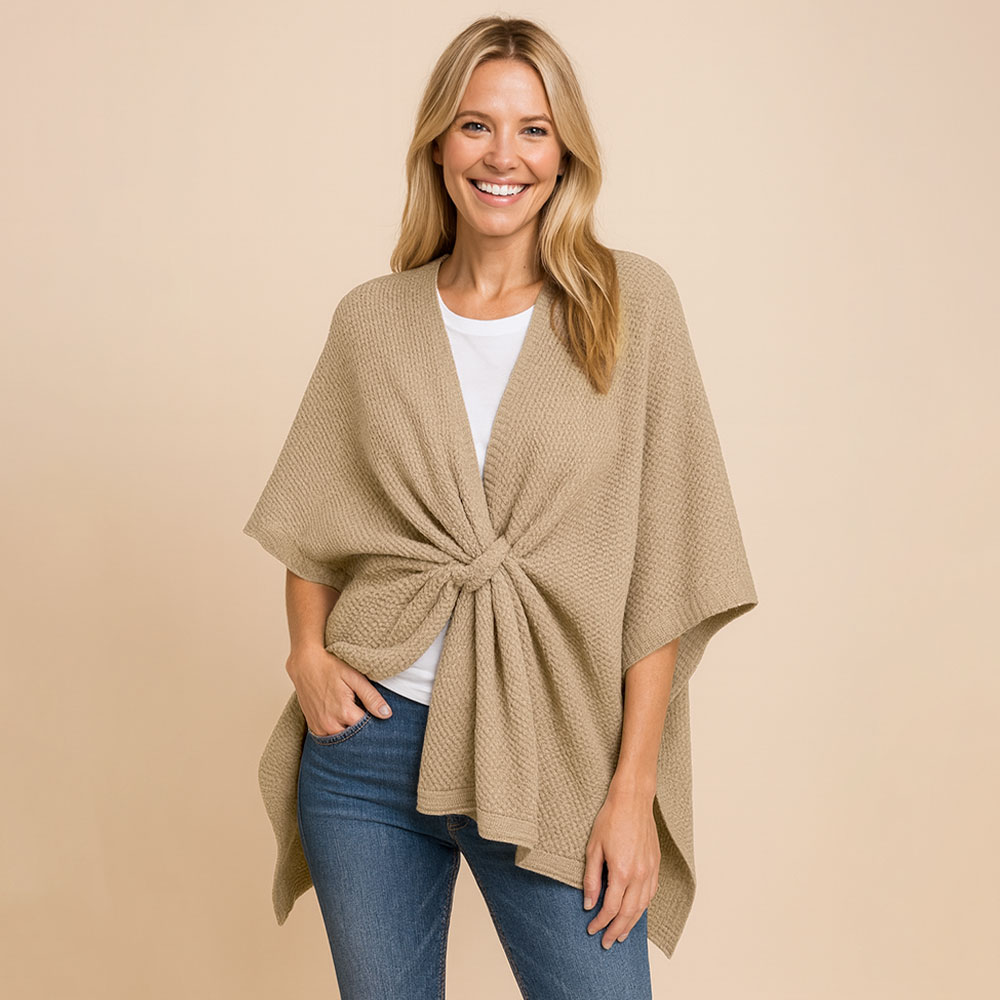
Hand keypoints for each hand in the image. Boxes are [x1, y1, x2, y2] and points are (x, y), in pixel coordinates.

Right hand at [286, 646, 391, 735]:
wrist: (305, 665)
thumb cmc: (330, 667)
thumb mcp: (355, 677)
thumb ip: (371, 697)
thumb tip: (386, 714)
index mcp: (345, 712)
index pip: (368, 729)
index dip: (376, 724)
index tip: (378, 717)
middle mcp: (330, 724)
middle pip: (355, 738)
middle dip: (363, 732)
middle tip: (367, 717)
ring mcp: (320, 727)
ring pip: (342, 741)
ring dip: (350, 734)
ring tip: (354, 718)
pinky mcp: (313, 727)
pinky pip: (329, 738)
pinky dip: (338, 733)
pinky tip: (342, 722)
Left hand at [582, 781, 659, 948]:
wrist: (632, 800)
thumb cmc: (611, 819)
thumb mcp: (593, 848)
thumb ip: (591, 878)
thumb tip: (588, 902)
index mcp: (622, 872)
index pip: (611, 908)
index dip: (600, 922)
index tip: (591, 929)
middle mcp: (639, 875)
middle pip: (629, 913)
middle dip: (616, 930)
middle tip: (606, 942)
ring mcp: (650, 870)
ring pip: (642, 906)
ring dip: (632, 923)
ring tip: (621, 934)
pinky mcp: (656, 864)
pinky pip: (651, 893)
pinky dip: (643, 907)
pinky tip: (636, 912)